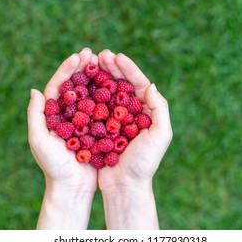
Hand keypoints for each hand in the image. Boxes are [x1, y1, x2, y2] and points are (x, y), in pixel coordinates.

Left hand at [27, 48, 97, 228]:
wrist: (72, 187)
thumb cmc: (54, 167)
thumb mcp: (39, 141)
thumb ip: (35, 116)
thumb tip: (35, 90)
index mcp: (51, 114)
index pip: (59, 85)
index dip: (68, 69)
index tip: (79, 55)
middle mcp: (67, 114)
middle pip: (75, 85)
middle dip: (83, 68)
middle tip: (93, 53)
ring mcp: (83, 120)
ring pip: (90, 94)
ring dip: (96, 78)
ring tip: (105, 63)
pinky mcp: (96, 128)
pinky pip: (102, 108)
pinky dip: (108, 95)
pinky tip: (116, 85)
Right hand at [97, 50, 172, 228]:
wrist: (125, 186)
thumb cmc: (145, 163)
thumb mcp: (160, 136)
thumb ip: (160, 110)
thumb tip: (151, 85)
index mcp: (146, 111)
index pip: (138, 84)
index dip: (128, 69)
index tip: (117, 56)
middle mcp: (131, 112)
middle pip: (121, 84)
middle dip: (111, 68)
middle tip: (101, 54)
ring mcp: (114, 119)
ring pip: (106, 92)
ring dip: (99, 77)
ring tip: (90, 63)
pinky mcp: (100, 128)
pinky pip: (94, 107)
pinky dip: (88, 95)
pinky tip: (80, 84)